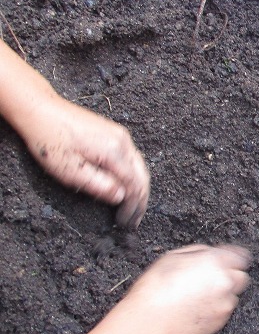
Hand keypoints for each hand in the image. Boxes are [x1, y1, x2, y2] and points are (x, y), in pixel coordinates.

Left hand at [18, 95, 148, 228]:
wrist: (41, 110)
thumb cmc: (50, 139)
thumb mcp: (69, 170)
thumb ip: (98, 185)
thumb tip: (121, 197)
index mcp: (114, 151)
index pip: (134, 185)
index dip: (131, 207)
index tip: (124, 223)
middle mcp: (124, 142)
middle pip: (142, 177)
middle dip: (140, 201)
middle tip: (133, 221)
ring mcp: (121, 135)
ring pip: (140, 167)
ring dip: (138, 190)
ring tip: (132, 208)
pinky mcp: (115, 133)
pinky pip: (133, 159)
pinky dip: (133, 176)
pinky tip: (126, 186)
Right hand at [121, 245, 251, 333]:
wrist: (149, 322)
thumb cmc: (156, 289)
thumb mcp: (173, 256)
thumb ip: (199, 251)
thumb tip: (210, 253)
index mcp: (215, 262)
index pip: (242, 256)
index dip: (234, 258)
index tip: (229, 260)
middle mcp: (225, 282)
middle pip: (241, 276)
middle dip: (231, 276)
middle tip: (211, 279)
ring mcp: (225, 303)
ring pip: (233, 295)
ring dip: (223, 294)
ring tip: (199, 296)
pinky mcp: (221, 322)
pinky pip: (225, 311)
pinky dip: (216, 309)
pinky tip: (197, 308)